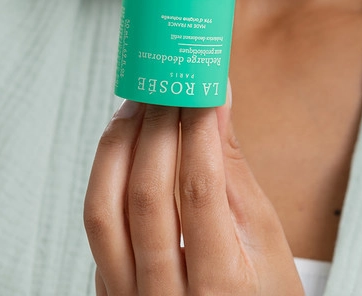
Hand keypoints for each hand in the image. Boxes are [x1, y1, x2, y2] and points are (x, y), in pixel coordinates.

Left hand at [83, 96, 304, 294]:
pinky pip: (98, 228)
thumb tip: (215, 103)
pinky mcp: (108, 290)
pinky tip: (125, 145)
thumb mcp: (263, 238)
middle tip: (167, 87)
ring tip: (137, 106)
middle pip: (145, 197)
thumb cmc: (261, 293)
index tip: (200, 87)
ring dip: (118, 146)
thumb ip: (231, 169)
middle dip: (156, 128)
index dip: (197, 129)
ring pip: (103, 211)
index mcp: (221, 288)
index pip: (199, 190)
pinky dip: (108, 176)